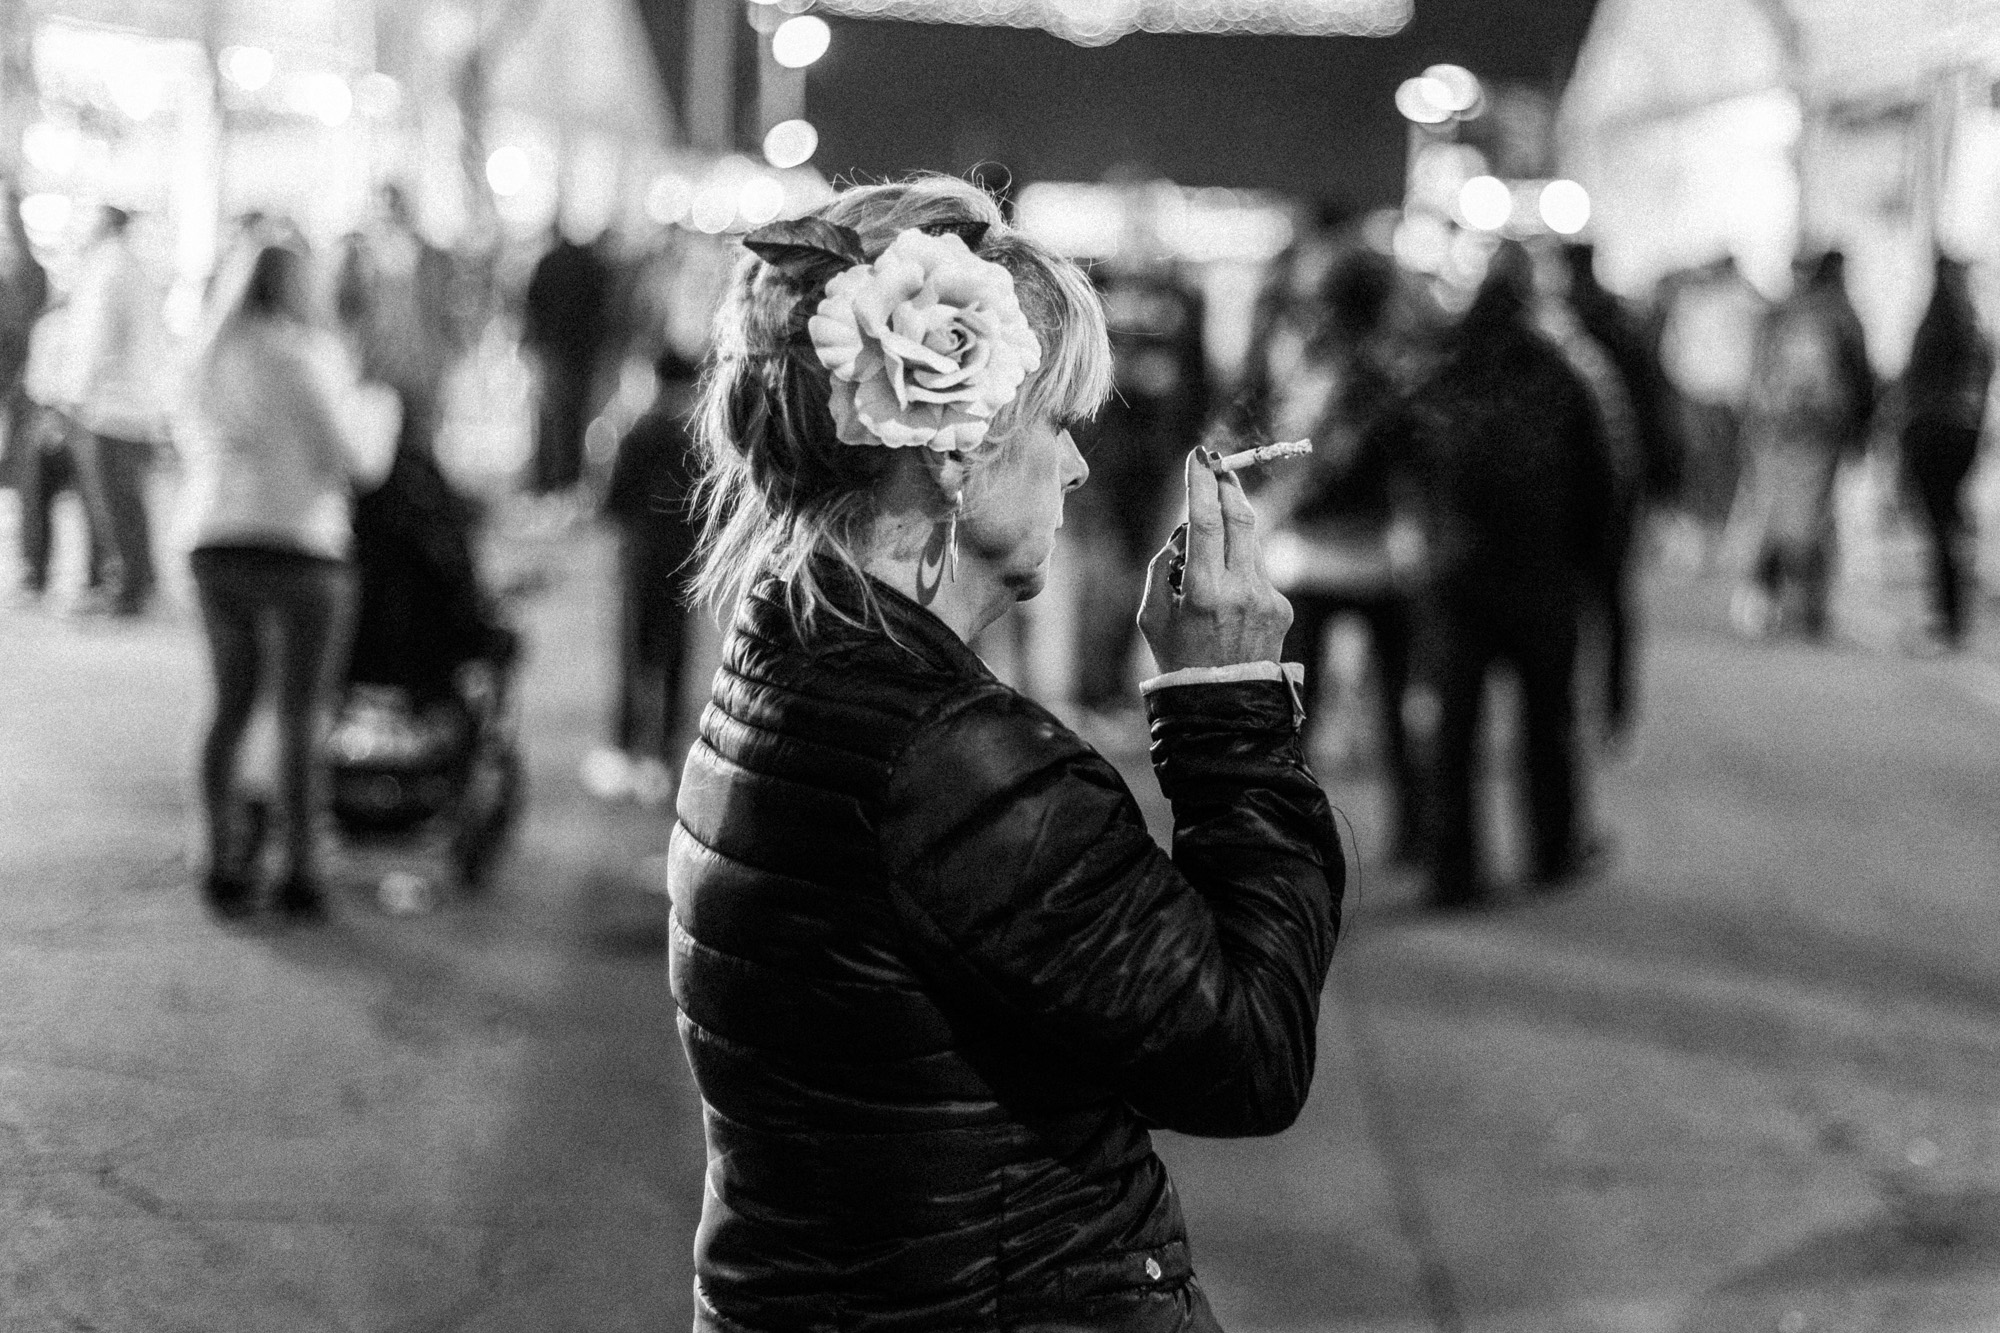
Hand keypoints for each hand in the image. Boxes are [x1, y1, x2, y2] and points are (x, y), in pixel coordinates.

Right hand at [1139, 449, 1292, 673]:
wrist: (1222, 705)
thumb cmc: (1177, 658)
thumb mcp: (1151, 616)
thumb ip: (1162, 569)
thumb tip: (1184, 533)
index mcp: (1204, 593)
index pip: (1205, 522)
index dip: (1201, 483)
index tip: (1198, 456)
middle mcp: (1240, 591)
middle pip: (1239, 518)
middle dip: (1227, 486)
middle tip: (1217, 464)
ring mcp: (1266, 598)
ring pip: (1250, 542)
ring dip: (1233, 525)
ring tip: (1215, 520)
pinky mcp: (1282, 607)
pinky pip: (1258, 571)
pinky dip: (1240, 567)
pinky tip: (1229, 590)